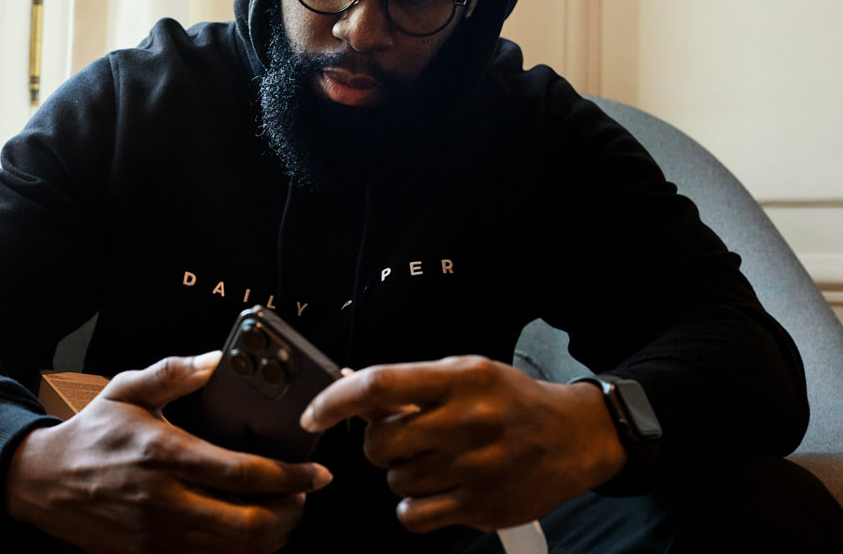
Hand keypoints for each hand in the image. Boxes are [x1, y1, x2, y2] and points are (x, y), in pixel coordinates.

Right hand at [5, 353, 331, 552]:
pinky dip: (237, 552)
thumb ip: (174, 373)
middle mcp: (165, 502)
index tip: (317, 473)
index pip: (244, 474)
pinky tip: (247, 529)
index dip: (291, 477)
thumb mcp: (127, 390)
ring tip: (282, 511)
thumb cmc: (91, 435)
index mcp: (165, 455)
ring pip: (234, 553)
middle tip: (304, 495)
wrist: (40, 482)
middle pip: (249, 526)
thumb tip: (215, 360)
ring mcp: (156, 537)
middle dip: (290, 514)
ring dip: (270, 536)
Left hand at [300, 355, 625, 532]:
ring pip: (395, 479)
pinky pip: (413, 514)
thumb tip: (352, 394)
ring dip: (402, 472)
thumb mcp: (467, 373)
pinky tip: (435, 489)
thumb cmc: (513, 401)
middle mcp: (467, 421)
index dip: (335, 401)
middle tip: (405, 437)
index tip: (314, 416)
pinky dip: (413, 505)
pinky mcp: (482, 506)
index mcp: (460, 379)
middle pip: (380, 443)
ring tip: (436, 459)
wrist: (574, 436)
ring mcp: (476, 467)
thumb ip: (413, 385)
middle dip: (380, 443)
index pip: (380, 386)